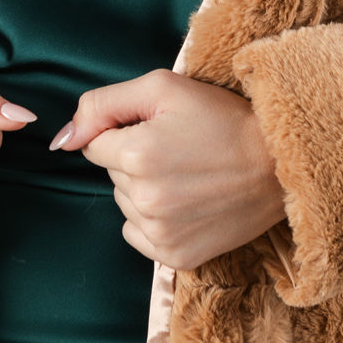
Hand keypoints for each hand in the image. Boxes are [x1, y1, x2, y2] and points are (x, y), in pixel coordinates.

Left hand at [48, 68, 287, 268]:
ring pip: (125, 204)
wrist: (279, 164)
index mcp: (135, 154)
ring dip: (144, 190)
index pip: (95, 143)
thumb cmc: (223, 119)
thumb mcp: (164, 87)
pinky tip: (186, 204)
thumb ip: (103, 104)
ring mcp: (160, 232)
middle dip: (134, 160)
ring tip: (188, 176)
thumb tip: (63, 137)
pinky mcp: (176, 256)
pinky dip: (153, 221)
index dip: (124, 131)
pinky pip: (138, 235)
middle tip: (180, 150)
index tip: (159, 129)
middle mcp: (143, 198)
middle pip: (111, 175)